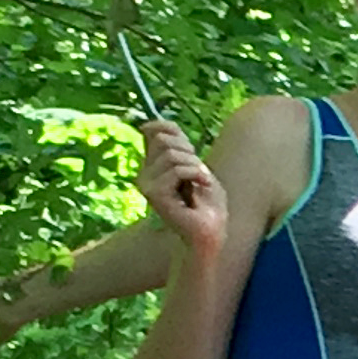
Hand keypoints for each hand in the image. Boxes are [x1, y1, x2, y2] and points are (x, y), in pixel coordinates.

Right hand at [137, 118, 225, 253]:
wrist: (212, 232)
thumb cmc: (208, 204)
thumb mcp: (197, 167)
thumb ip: (178, 146)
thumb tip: (152, 126)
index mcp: (154, 165)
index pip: (156, 130)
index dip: (173, 129)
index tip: (191, 149)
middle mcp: (145, 173)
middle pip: (164, 140)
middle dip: (189, 152)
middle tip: (199, 173)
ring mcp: (146, 184)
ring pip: (172, 155)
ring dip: (195, 167)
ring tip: (201, 182)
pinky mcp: (153, 194)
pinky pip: (177, 171)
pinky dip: (196, 175)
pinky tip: (202, 186)